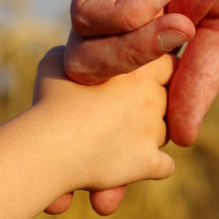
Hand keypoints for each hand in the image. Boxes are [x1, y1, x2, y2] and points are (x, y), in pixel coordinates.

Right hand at [34, 47, 175, 194]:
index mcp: (138, 69)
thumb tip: (83, 54)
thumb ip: (81, 53)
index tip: (136, 80)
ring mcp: (153, 132)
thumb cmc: (51, 100)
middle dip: (151, 104)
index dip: (156, 72)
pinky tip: (131, 162)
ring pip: (165, 131)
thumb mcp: (58, 60)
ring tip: (118, 136)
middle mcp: (153, 98)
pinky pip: (165, 165)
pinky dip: (152, 165)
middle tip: (123, 109)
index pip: (169, 64)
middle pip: (167, 99)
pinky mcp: (148, 162)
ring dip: (149, 134)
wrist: (48, 145)